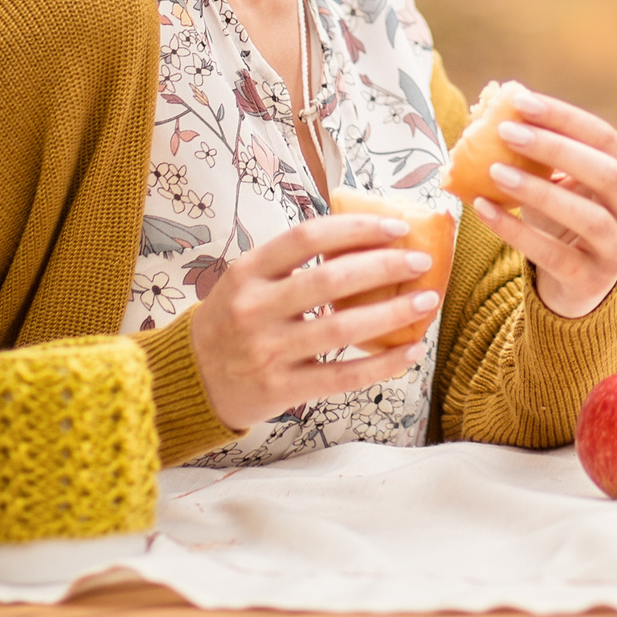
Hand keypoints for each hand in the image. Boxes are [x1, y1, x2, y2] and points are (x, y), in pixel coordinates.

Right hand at [188, 213, 438, 429]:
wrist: (190, 378)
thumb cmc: (232, 320)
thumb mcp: (246, 281)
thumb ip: (291, 263)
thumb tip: (365, 238)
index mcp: (248, 271)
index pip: (308, 237)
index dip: (356, 229)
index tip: (396, 228)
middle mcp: (255, 308)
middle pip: (330, 281)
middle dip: (383, 268)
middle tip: (420, 262)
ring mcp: (267, 350)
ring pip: (341, 329)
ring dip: (391, 314)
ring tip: (426, 301)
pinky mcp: (280, 388)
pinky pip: (340, 376)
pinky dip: (380, 365)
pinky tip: (408, 352)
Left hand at [470, 92, 616, 318]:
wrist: (575, 281)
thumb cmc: (564, 216)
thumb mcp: (560, 181)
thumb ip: (542, 151)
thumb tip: (492, 105)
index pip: (604, 136)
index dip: (564, 117)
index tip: (521, 101)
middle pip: (605, 172)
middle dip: (555, 148)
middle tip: (506, 131)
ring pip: (588, 217)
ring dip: (539, 191)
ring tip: (494, 171)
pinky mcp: (591, 279)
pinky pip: (554, 255)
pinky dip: (516, 231)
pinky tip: (483, 209)